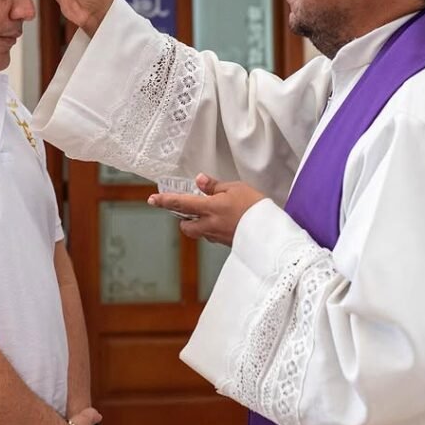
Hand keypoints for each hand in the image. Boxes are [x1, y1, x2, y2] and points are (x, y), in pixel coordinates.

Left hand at [147, 173, 266, 245]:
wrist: (271, 232)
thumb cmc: (255, 207)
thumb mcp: (236, 188)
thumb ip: (215, 186)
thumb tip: (200, 180)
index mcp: (210, 208)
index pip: (180, 204)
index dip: (165, 201)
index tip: (152, 199)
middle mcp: (210, 225)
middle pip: (186, 227)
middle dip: (184, 220)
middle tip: (189, 210)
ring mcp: (217, 237)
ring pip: (199, 233)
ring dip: (199, 225)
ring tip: (211, 214)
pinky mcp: (226, 243)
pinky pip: (213, 237)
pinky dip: (213, 229)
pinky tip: (224, 222)